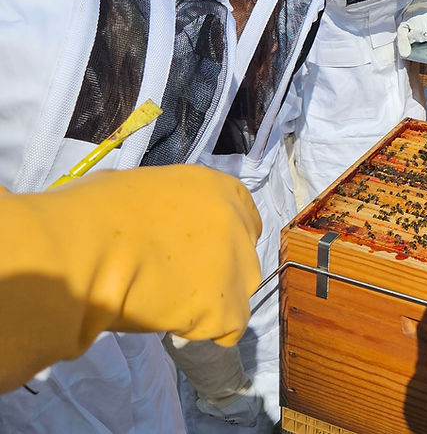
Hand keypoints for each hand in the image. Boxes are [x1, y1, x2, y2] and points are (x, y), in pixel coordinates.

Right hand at [0, 165, 261, 390]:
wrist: (92, 249)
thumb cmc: (99, 211)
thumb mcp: (140, 187)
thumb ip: (163, 204)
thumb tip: (148, 217)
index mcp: (221, 191)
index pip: (242, 219)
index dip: (221, 241)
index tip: (199, 254)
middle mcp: (240, 227)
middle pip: (240, 258)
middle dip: (215, 272)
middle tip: (175, 282)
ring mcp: (240, 268)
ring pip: (237, 294)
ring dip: (210, 303)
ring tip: (168, 305)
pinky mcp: (229, 309)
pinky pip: (227, 328)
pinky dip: (204, 331)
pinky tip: (173, 324)